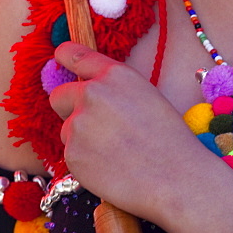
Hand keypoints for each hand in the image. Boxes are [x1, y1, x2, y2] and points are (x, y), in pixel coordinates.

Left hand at [49, 42, 205, 221]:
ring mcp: (78, 124)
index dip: (64, 56)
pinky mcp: (72, 154)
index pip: (76, 56)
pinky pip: (71, 154)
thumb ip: (114, 89)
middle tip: (92, 125)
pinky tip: (110, 167)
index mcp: (114, 74)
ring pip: (67, 129)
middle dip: (69, 107)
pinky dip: (85, 160)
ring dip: (81, 139)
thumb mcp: (146, 95)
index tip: (59, 57)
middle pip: (59, 95)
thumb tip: (92, 92)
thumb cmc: (168, 138)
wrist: (173, 177)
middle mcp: (92, 93)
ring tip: (113, 152)